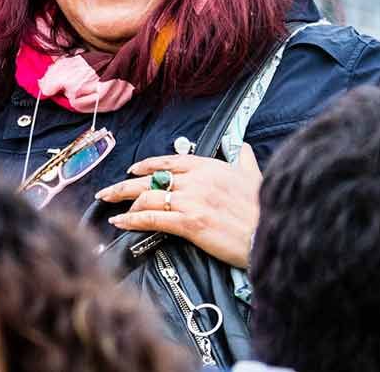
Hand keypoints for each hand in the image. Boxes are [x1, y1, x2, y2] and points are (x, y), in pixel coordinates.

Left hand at [96, 143, 262, 267]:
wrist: (273, 232)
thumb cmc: (263, 207)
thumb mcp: (254, 176)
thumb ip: (244, 160)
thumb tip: (242, 147)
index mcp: (209, 167)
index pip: (169, 162)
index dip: (147, 165)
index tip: (132, 170)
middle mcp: (197, 180)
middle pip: (151, 179)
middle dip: (125, 185)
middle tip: (106, 192)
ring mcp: (193, 201)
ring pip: (148, 197)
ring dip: (125, 203)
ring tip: (111, 209)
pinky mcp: (191, 224)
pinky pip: (154, 219)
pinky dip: (133, 220)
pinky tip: (121, 223)